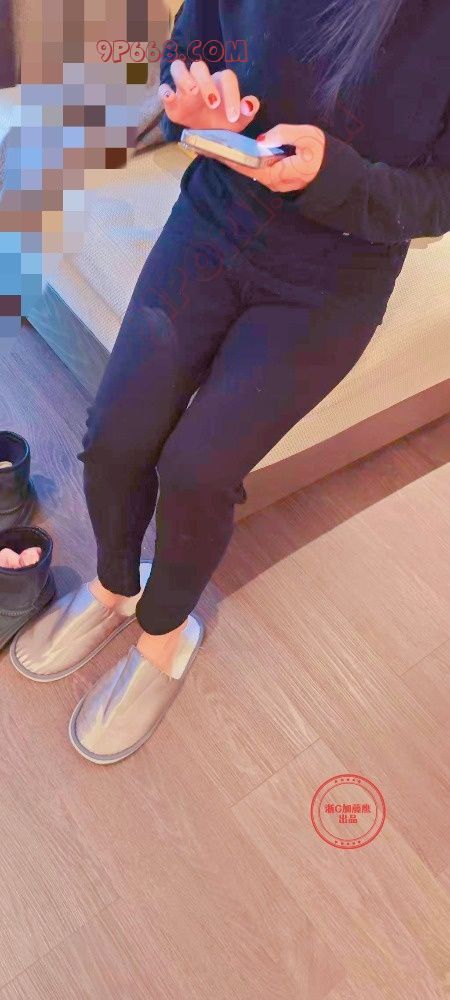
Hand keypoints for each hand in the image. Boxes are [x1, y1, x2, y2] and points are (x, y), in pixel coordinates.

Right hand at [158, 60, 259, 132]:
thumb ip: (248, 111)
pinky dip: (164, 91)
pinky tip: (170, 98)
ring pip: (178, 68)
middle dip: (206, 82)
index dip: (231, 95)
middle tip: (213, 104)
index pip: (226, 77)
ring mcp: (183, 89)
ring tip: (191, 92)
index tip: (233, 117)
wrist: (208, 136)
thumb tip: (250, 105)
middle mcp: (201, 80)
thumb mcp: (239, 120)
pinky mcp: (172, 102)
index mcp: (220, 82)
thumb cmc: (224, 122)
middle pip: (199, 67)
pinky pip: (163, 89)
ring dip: (183, 77)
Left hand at [203, 123, 325, 192]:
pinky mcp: (278, 176)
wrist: (339, 177)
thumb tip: (263, 138)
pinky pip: (257, 166)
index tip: (211, 147)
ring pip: (249, 167)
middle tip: (206, 142)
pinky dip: (244, 157)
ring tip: (215, 143)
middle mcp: (271, 181)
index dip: (228, 155)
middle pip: (243, 167)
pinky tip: (234, 148)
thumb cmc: (327, 157)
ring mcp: (274, 180)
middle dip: (226, 155)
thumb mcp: (309, 139)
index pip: (245, 163)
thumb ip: (285, 134)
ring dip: (233, 156)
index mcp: (276, 173)